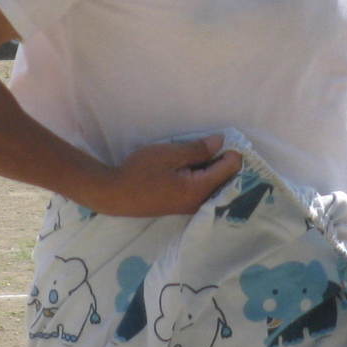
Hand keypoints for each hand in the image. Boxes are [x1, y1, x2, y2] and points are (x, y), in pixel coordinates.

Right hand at [87, 135, 241, 217]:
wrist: (115, 194)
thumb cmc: (140, 171)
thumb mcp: (170, 154)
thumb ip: (198, 149)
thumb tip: (221, 143)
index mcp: (200, 189)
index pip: (231, 168)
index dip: (230, 150)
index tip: (218, 139)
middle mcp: (201, 203)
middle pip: (227, 178)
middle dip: (222, 160)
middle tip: (208, 144)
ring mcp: (192, 207)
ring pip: (215, 184)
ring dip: (211, 168)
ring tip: (195, 154)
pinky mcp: (183, 206)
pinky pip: (203, 190)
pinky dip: (201, 176)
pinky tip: (187, 166)